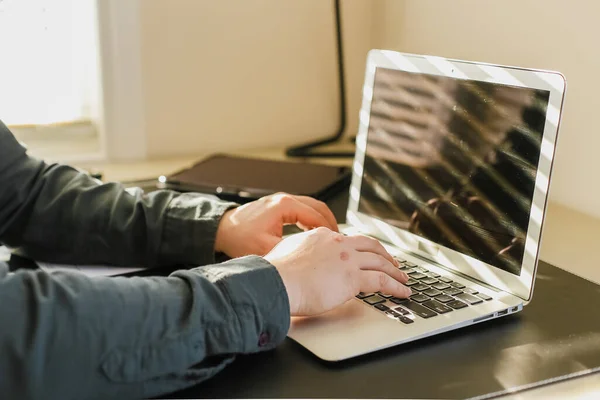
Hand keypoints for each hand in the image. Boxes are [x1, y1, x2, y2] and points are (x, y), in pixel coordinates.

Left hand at [214, 193, 337, 257]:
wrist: (223, 231)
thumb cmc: (239, 238)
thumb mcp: (267, 249)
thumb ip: (291, 250)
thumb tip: (311, 256)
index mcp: (284, 206)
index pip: (317, 215)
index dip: (329, 230)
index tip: (336, 242)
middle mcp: (284, 199)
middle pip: (318, 206)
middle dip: (331, 222)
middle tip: (338, 239)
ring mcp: (281, 201)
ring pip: (312, 206)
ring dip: (322, 220)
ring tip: (329, 236)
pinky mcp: (278, 205)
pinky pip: (302, 208)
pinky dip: (311, 219)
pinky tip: (314, 232)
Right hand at [264, 227, 411, 315]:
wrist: (275, 281)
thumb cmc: (275, 272)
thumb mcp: (287, 251)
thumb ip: (299, 251)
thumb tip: (298, 257)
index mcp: (322, 236)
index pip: (349, 240)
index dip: (362, 248)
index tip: (367, 254)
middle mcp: (338, 244)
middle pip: (370, 246)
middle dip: (385, 255)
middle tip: (394, 264)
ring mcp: (347, 260)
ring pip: (380, 262)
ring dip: (395, 272)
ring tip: (403, 279)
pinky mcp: (353, 278)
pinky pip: (382, 282)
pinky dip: (396, 287)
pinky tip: (402, 292)